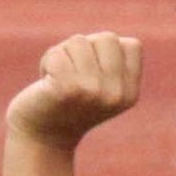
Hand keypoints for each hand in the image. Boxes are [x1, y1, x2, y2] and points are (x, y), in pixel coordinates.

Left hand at [7, 33, 143, 149]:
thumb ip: (112, 60)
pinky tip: (47, 82)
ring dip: (63, 54)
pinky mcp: (67, 89)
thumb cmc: (70, 101)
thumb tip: (113, 40)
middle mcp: (116, 95)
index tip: (92, 75)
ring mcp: (93, 91)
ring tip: (59, 78)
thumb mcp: (102, 83)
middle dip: (85, 49)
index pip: (132, 45)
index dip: (107, 52)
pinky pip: (57, 53)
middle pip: (107, 39)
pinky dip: (47, 62)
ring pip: (79, 41)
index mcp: (130, 94)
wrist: (43, 137)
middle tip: (73, 74)